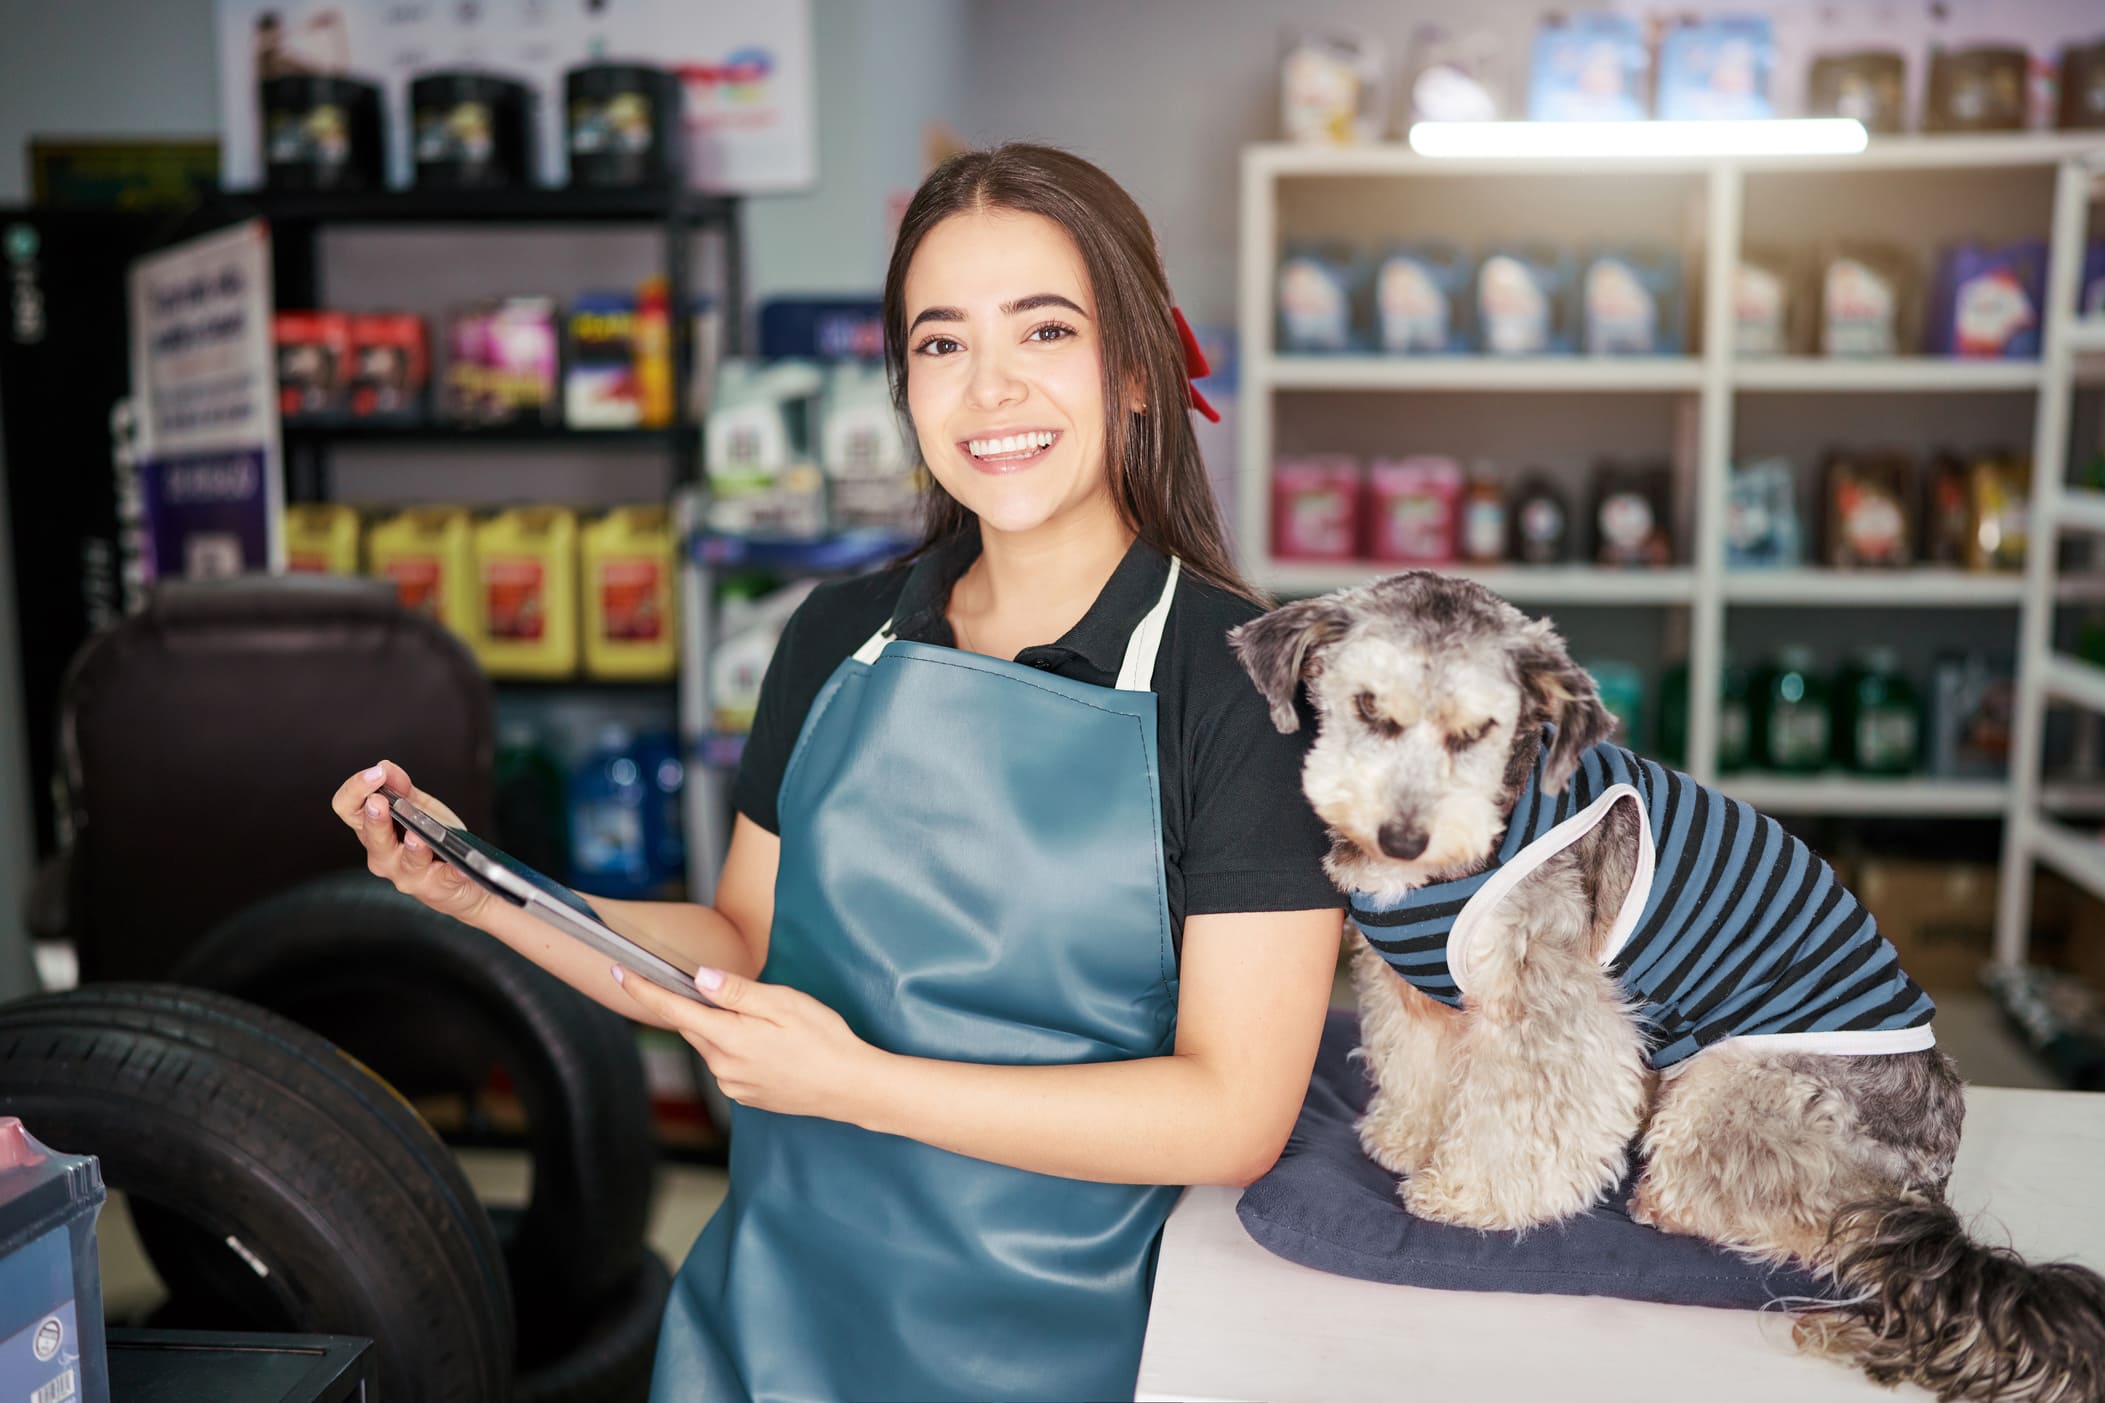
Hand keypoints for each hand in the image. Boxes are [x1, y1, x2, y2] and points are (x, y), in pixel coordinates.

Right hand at [330, 759, 489, 924]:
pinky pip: (445, 878)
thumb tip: (385, 766)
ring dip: (412, 847)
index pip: (348, 809)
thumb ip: (402, 788)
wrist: (462, 880)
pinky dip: (453, 872)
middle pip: (371, 836)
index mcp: (374, 831)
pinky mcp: (436, 887)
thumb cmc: (433, 842)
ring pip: (406, 861)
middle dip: (376, 818)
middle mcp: (383, 855)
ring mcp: (407, 874)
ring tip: (417, 836)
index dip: (356, 789)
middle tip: (379, 801)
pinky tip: (461, 868)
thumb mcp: (418, 809)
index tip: (376, 773)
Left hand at [613, 964, 883, 1123]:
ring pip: (711, 1045)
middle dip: (698, 1006)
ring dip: (722, 1029)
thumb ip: (737, 992)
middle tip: (729, 991)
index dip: (643, 990)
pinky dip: (736, 1048)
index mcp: (730, 1038)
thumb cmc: (825, 1040)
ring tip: (767, 1023)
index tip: (619, 971)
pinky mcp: (745, 1096)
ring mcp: (732, 1085)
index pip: (673, 1010)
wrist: (851, 1088)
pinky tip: (769, 1045)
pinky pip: (727, 1064)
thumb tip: (698, 977)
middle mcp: (722, 1067)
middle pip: (692, 1027)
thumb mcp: (785, 1003)